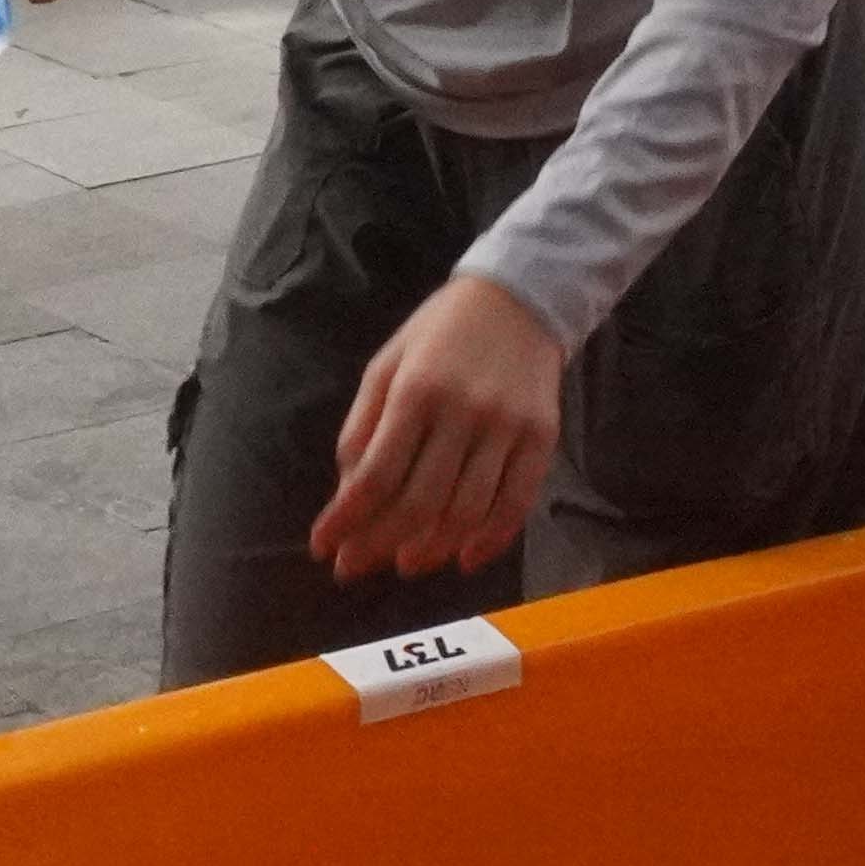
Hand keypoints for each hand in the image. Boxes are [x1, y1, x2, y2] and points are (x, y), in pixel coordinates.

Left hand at [312, 273, 566, 584]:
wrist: (520, 299)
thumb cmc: (440, 334)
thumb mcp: (387, 364)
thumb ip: (363, 425)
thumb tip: (348, 492)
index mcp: (415, 390)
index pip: (375, 474)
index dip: (345, 519)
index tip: (323, 548)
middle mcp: (463, 411)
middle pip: (419, 502)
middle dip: (380, 544)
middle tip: (356, 567)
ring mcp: (507, 427)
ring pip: (467, 511)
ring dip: (432, 549)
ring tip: (407, 563)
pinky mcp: (541, 438)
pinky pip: (517, 503)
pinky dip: (490, 540)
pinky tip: (463, 558)